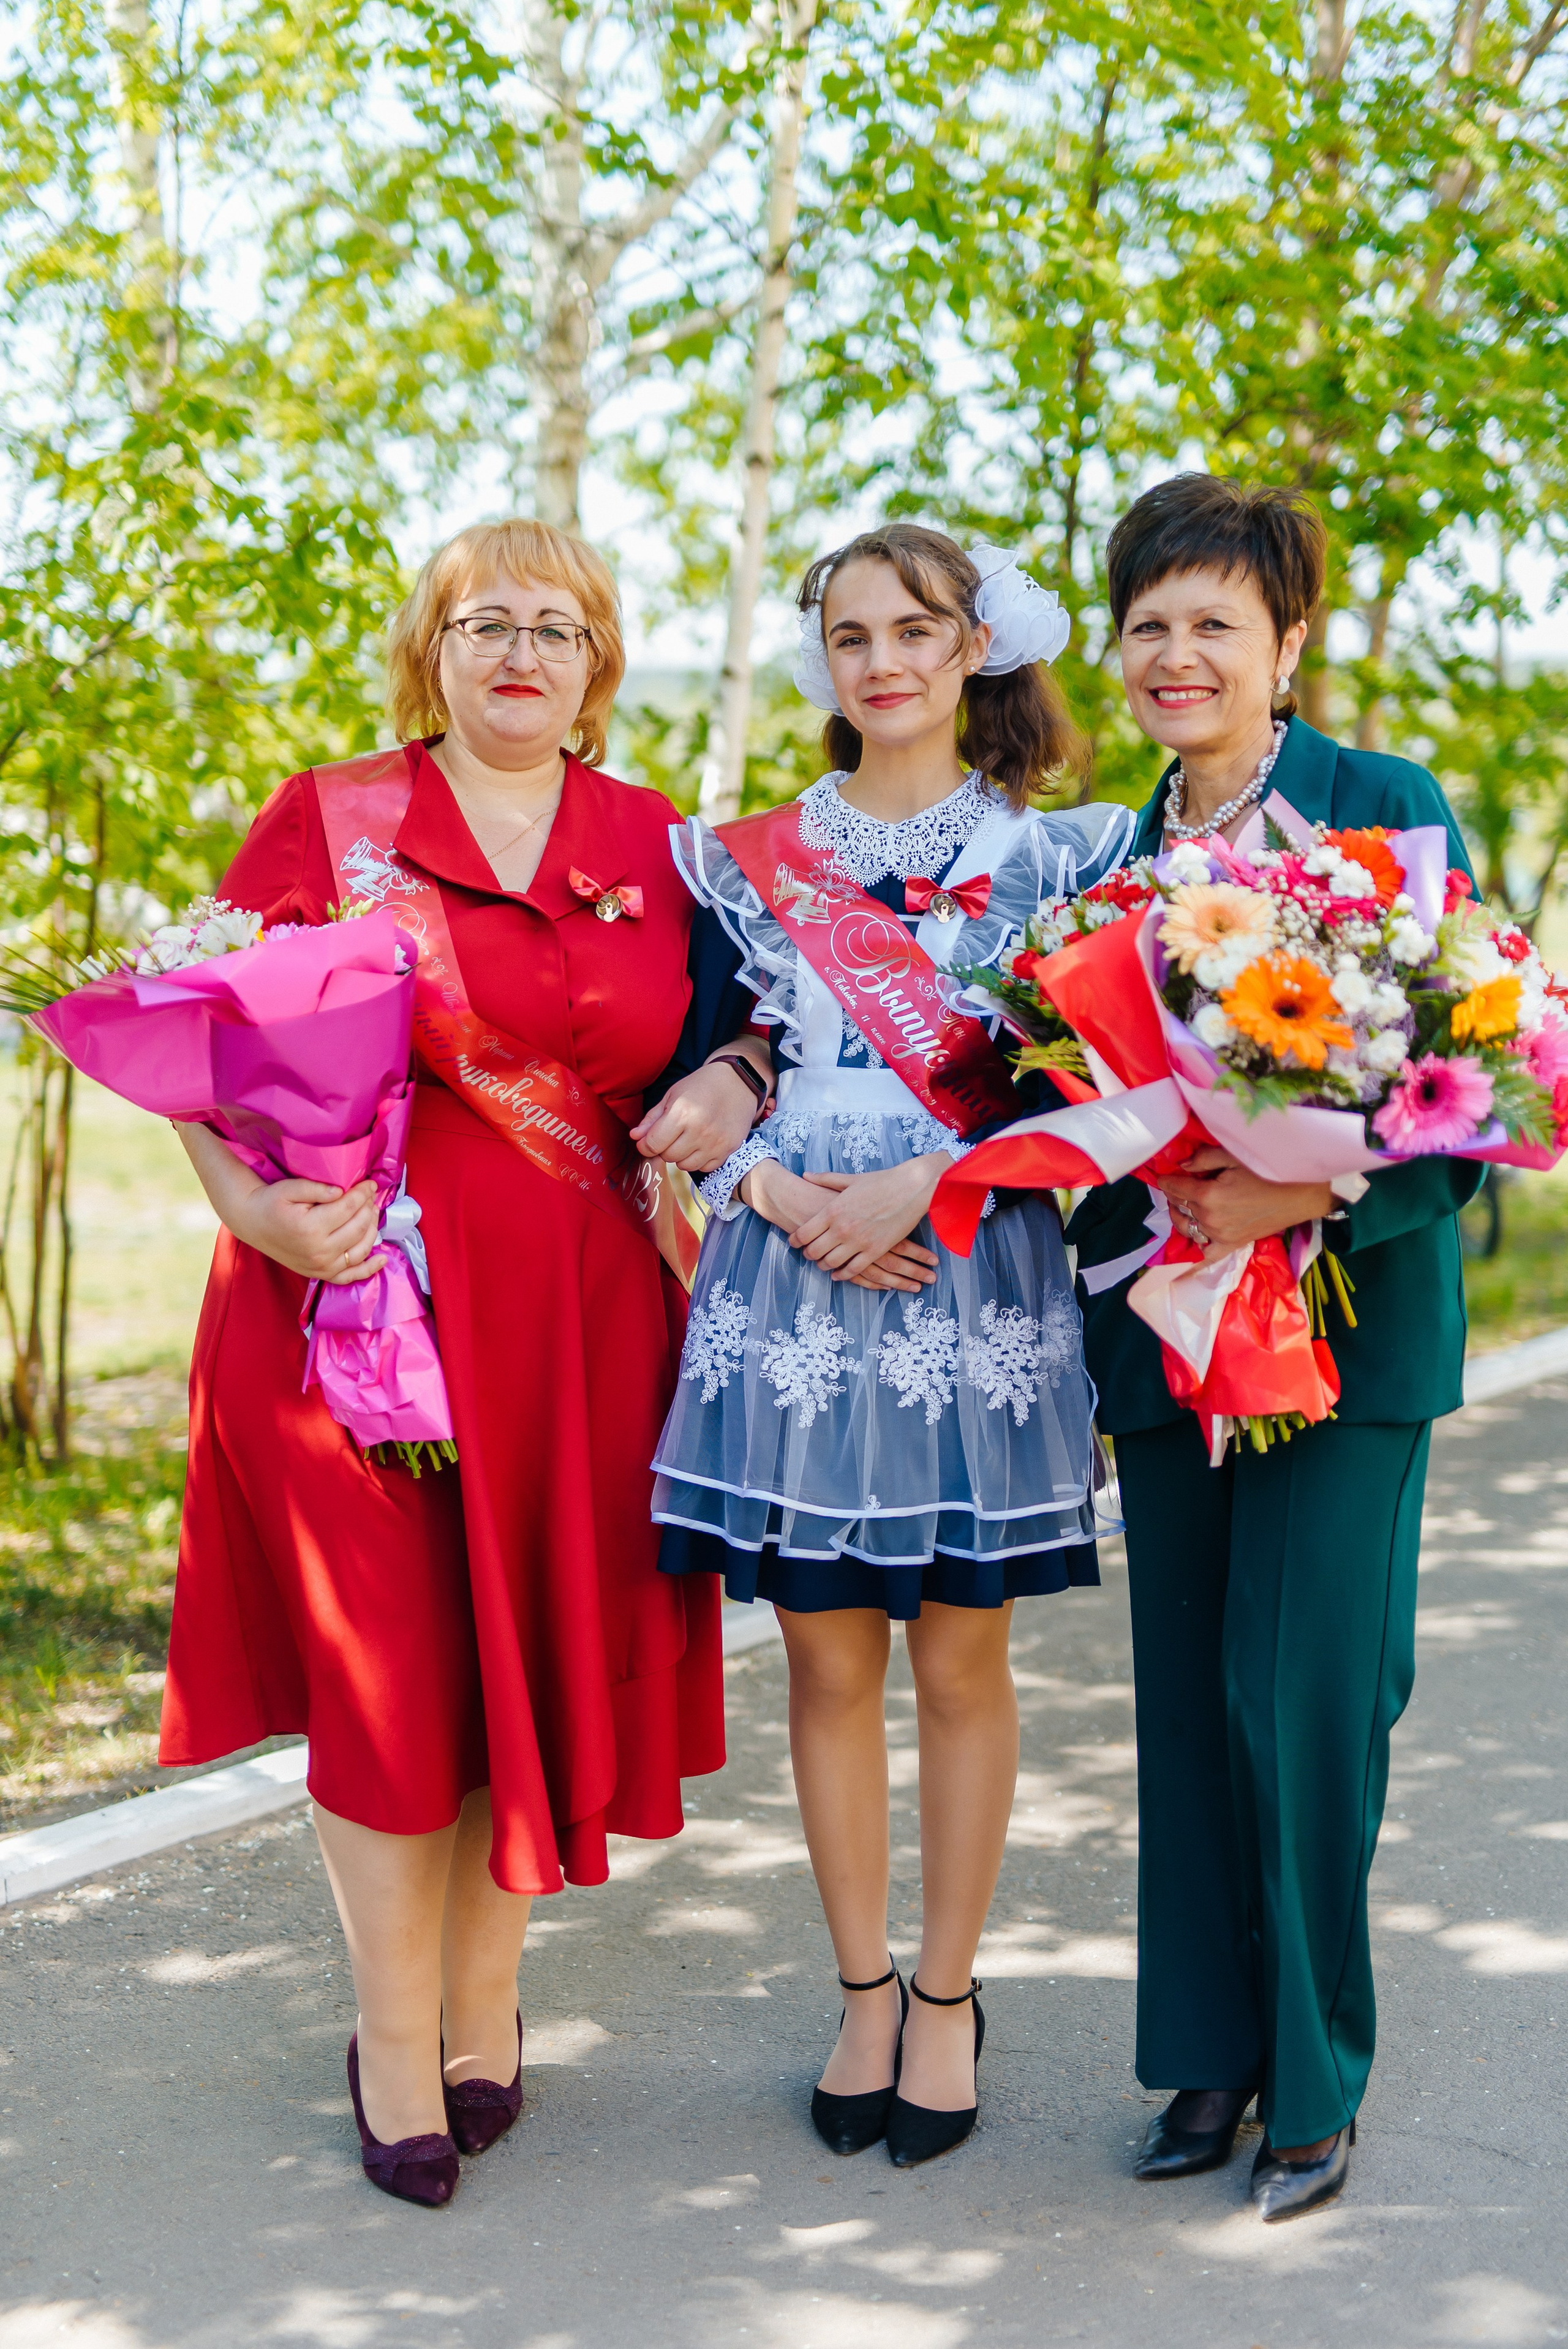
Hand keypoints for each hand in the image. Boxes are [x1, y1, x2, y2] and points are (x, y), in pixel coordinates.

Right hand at [228, 1177, 386, 1284]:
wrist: (252, 1223)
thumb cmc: (271, 1203)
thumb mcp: (289, 1188)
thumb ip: (317, 1188)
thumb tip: (342, 1191)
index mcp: (311, 1228)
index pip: (349, 1207)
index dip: (363, 1193)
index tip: (370, 1183)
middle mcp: (319, 1251)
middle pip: (358, 1227)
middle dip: (368, 1207)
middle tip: (370, 1194)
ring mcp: (321, 1266)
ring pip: (360, 1249)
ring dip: (373, 1229)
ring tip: (372, 1212)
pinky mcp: (321, 1274)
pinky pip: (350, 1276)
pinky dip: (369, 1269)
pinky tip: (383, 1258)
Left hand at [631, 1055, 766, 1171]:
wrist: (737, 1083)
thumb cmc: (701, 1086)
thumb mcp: (673, 1095)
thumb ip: (652, 1119)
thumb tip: (635, 1137)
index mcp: (682, 1113)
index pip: (653, 1144)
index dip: (645, 1145)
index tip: (646, 1141)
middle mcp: (699, 1131)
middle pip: (668, 1156)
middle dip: (664, 1148)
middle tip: (672, 1134)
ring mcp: (715, 1143)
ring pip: (685, 1165)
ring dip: (681, 1155)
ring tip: (687, 1138)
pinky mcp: (728, 1150)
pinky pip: (704, 1167)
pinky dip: (699, 1160)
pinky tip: (701, 1143)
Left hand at [782, 1156, 950, 1286]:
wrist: (912, 1187)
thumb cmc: (882, 1181)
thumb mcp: (850, 1179)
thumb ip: (825, 1179)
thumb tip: (806, 1175)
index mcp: (833, 1209)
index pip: (804, 1233)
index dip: (795, 1241)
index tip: (794, 1242)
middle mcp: (842, 1228)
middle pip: (814, 1251)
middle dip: (808, 1255)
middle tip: (808, 1254)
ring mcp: (859, 1241)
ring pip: (831, 1263)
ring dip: (824, 1265)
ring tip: (822, 1263)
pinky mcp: (876, 1250)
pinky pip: (854, 1270)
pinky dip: (843, 1274)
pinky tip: (839, 1274)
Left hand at [1158, 1145, 1334, 1251]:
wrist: (1293, 1198)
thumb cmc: (1264, 1174)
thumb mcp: (1233, 1158)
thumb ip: (1204, 1159)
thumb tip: (1181, 1165)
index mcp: (1208, 1194)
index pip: (1175, 1188)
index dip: (1166, 1181)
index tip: (1162, 1177)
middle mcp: (1209, 1217)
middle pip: (1180, 1206)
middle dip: (1174, 1195)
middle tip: (1174, 1188)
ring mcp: (1218, 1235)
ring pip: (1187, 1227)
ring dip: (1180, 1217)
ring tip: (1180, 1208)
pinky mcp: (1230, 1245)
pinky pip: (1206, 1254)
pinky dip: (1196, 1251)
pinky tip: (1190, 1247)